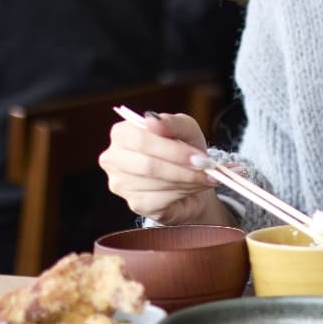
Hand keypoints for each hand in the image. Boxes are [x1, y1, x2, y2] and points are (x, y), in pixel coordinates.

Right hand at [98, 112, 231, 224]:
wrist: (192, 180)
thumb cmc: (183, 150)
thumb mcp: (185, 129)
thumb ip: (172, 122)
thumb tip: (152, 119)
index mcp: (122, 133)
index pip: (142, 140)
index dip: (173, 150)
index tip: (199, 156)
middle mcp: (114, 159)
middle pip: (149, 165)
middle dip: (184, 168)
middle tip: (208, 168)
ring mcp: (121, 184)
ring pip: (157, 184)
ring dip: (189, 180)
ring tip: (207, 176)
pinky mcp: (135, 203)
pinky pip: (161, 200)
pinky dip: (184, 193)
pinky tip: (194, 187)